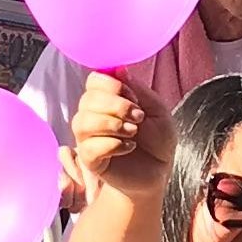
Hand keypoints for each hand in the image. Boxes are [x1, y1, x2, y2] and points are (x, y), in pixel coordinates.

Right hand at [75, 69, 166, 189]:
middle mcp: (92, 116)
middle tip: (139, 118)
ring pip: (82, 122)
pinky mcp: (90, 160)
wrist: (158, 172)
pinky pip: (89, 147)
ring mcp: (88, 138)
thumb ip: (139, 90)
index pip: (94, 80)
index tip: (134, 98)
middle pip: (87, 99)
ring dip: (112, 125)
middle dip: (117, 106)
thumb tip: (118, 69)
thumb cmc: (157, 141)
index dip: (113, 85)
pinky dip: (112, 145)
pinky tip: (129, 147)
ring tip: (133, 133)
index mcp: (107, 100)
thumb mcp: (158, 111)